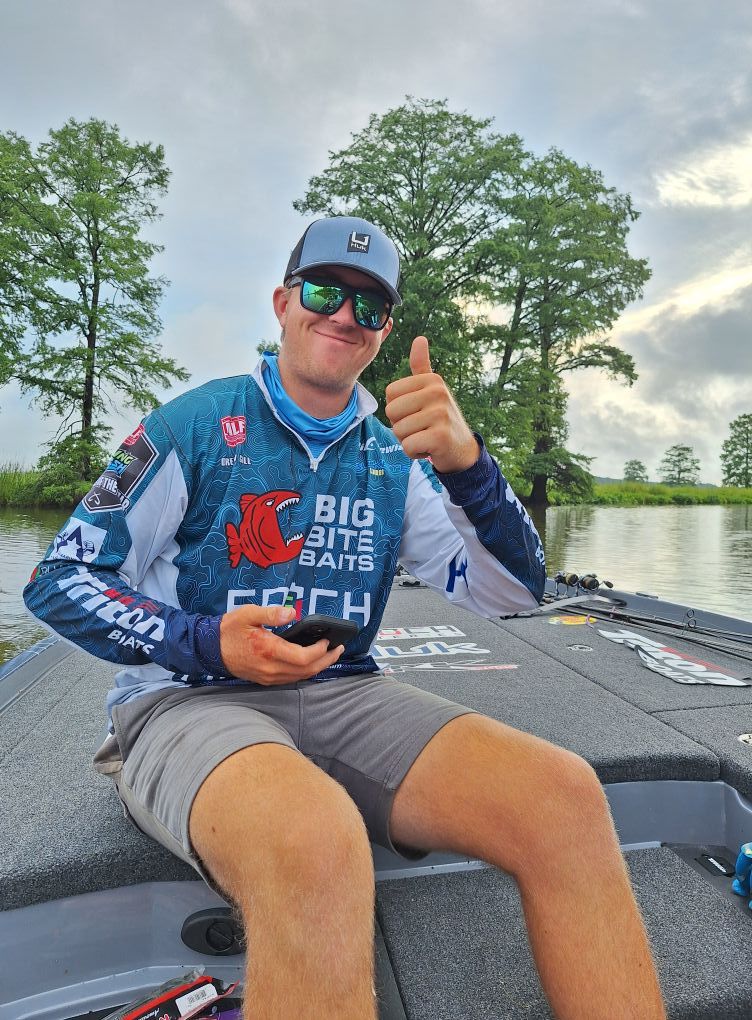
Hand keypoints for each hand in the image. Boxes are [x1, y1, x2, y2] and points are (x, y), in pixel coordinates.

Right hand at [219, 604, 344, 684]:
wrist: (209, 649)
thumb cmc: (229, 630)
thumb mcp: (247, 613)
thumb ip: (270, 613)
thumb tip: (291, 612)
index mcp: (269, 651)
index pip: (304, 657)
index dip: (320, 650)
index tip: (328, 639)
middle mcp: (271, 668)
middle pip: (307, 670)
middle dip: (326, 660)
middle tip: (339, 648)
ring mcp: (268, 676)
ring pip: (301, 677)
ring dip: (318, 667)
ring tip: (330, 654)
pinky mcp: (266, 679)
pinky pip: (292, 679)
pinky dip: (306, 671)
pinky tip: (311, 661)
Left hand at [384, 336, 479, 472]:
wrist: (462, 450)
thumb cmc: (440, 419)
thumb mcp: (432, 391)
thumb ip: (422, 367)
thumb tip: (419, 338)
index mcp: (432, 380)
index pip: (390, 393)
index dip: (398, 408)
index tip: (417, 413)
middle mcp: (438, 392)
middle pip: (391, 411)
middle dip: (400, 425)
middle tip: (421, 428)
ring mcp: (440, 414)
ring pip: (398, 431)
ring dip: (408, 440)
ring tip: (426, 437)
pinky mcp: (440, 437)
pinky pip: (408, 446)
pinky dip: (414, 453)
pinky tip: (429, 448)